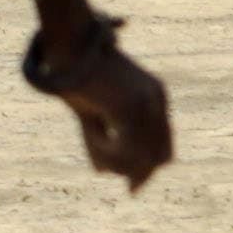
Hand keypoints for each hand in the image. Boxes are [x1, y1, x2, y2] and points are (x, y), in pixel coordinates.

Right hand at [26, 0, 172, 191]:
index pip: (163, 146)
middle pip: (157, 156)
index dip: (147, 169)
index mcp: (156, 99)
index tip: (132, 189)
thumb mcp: (91, 114)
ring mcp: (147, 104)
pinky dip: (105, 150)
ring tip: (91, 135)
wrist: (69, 44)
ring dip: (112, 158)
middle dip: (131, 170)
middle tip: (103, 168)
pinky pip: (124, 149)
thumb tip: (103, 173)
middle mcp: (158, 101)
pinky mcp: (131, 107)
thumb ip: (100, 141)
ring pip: (140, 156)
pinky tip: (93, 133)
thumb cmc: (76, 74)